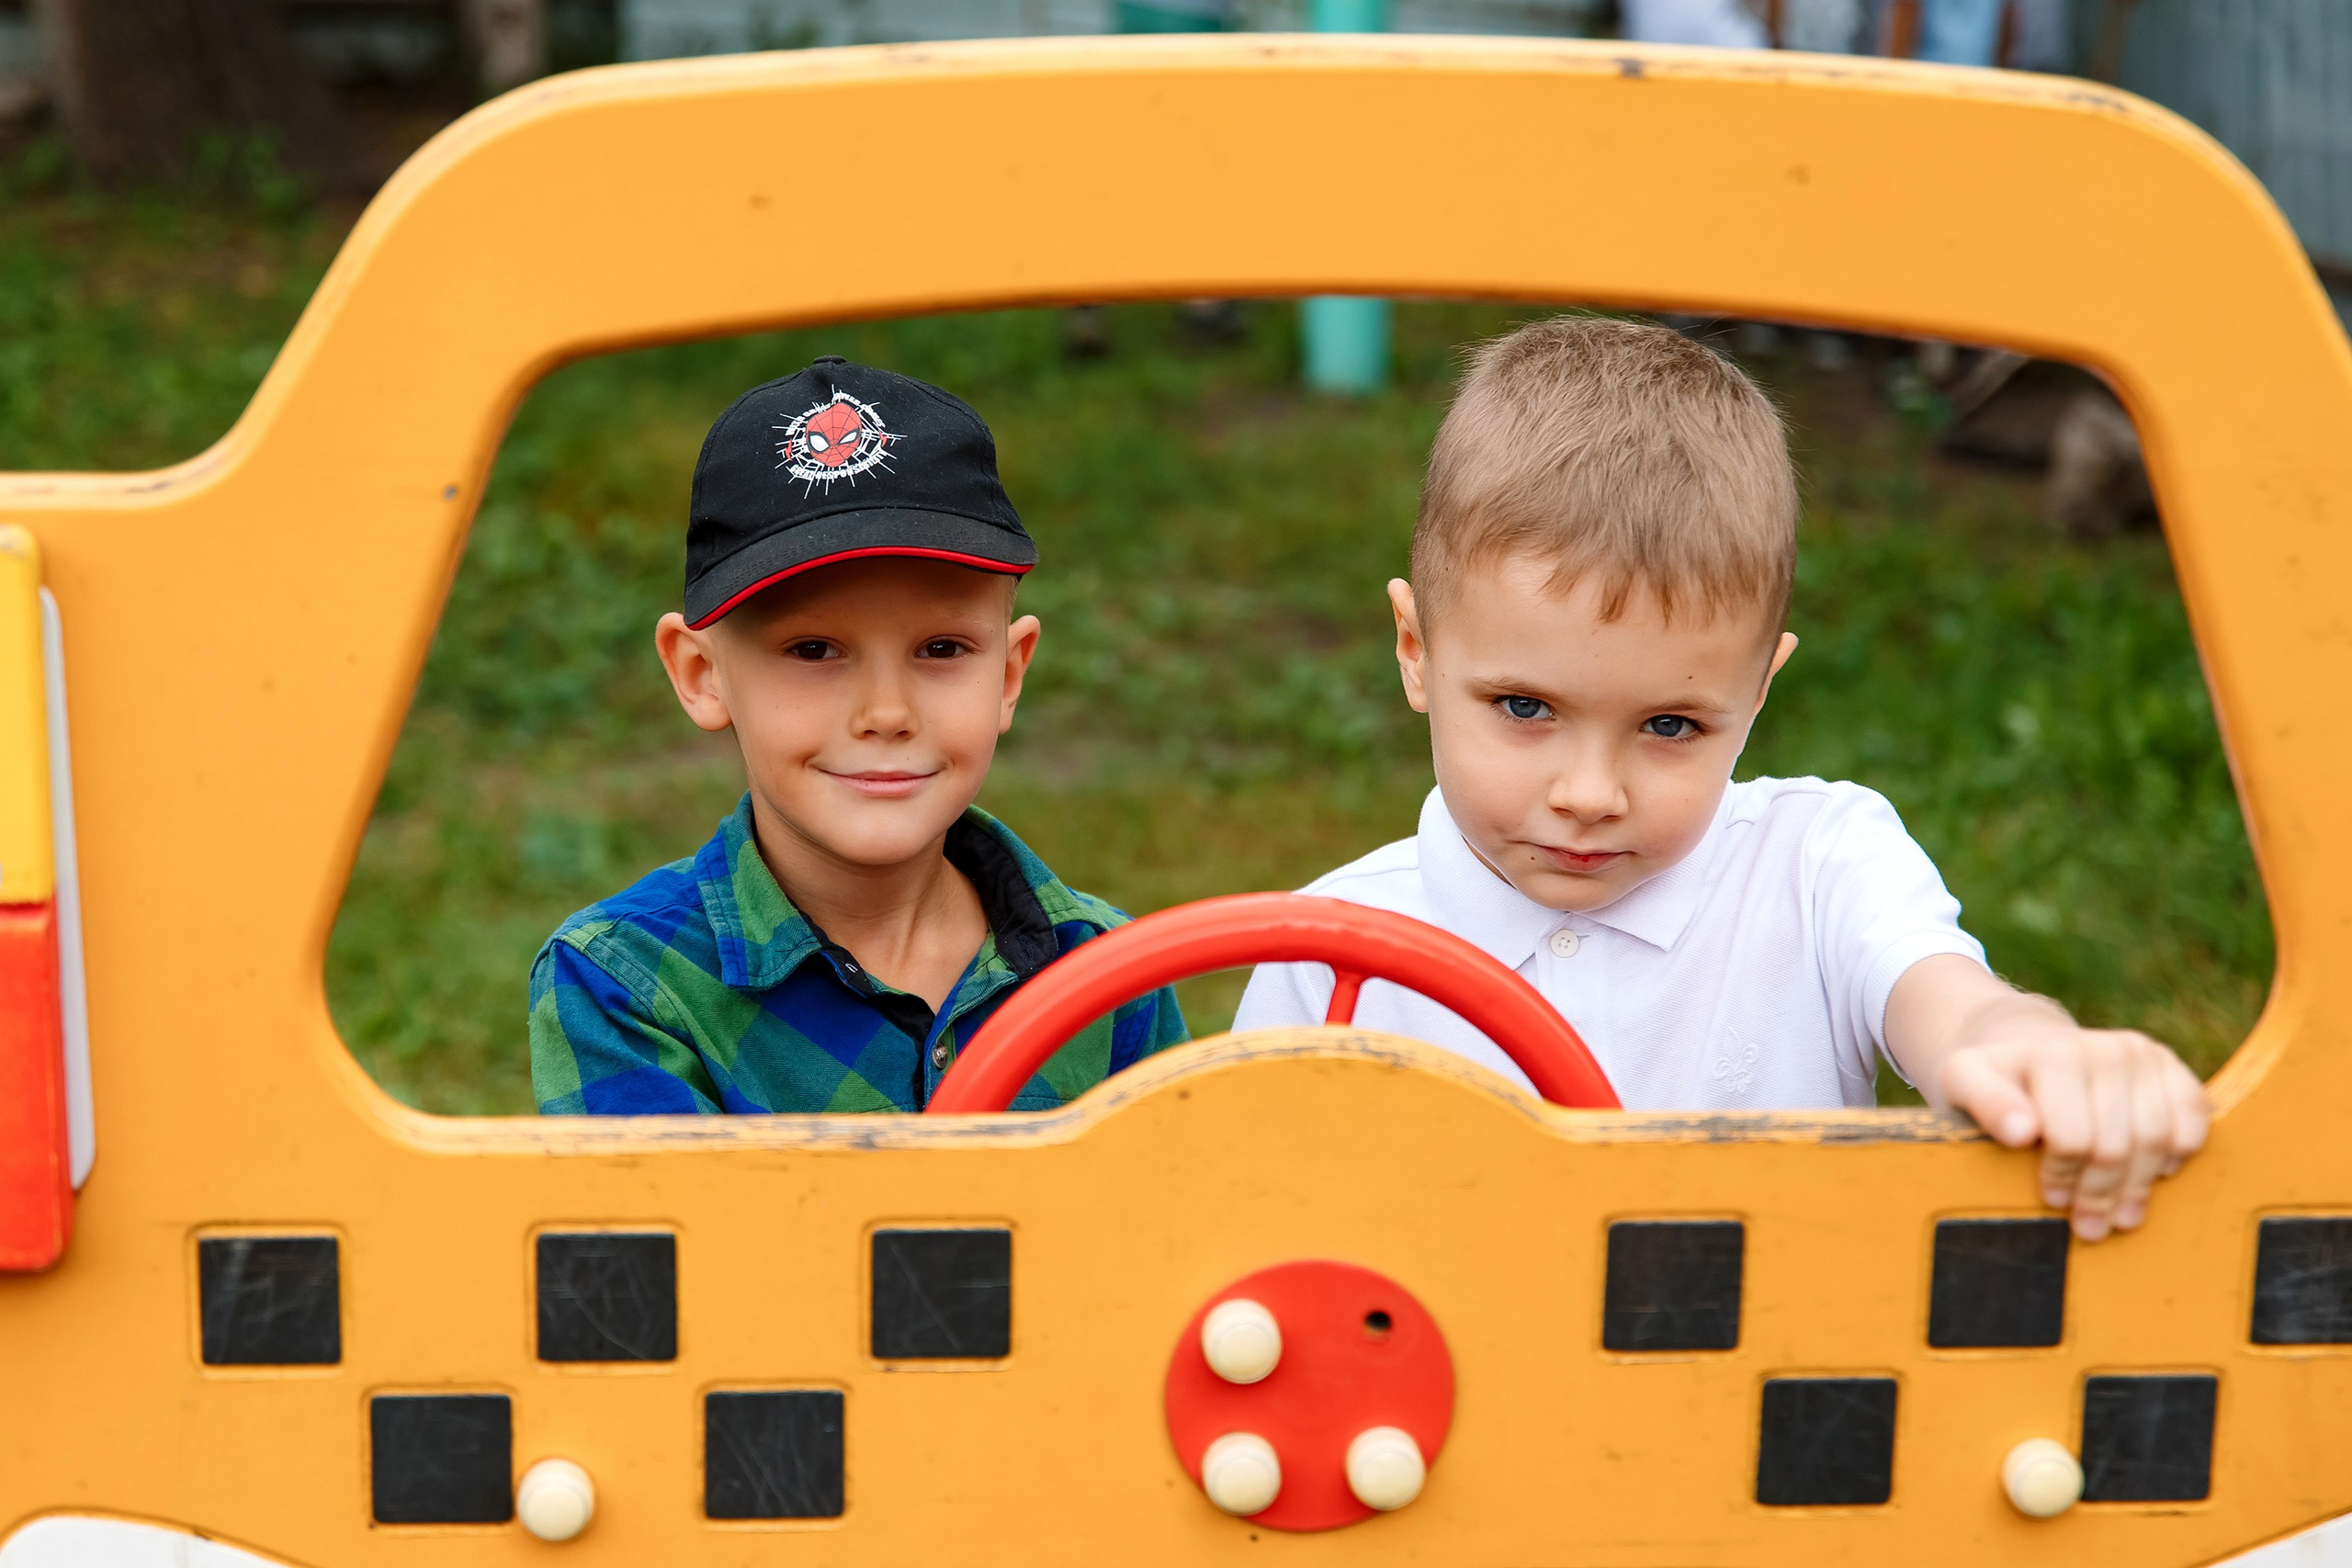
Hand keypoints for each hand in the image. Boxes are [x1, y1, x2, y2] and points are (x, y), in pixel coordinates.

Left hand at [1886, 956, 2209, 1240]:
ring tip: (2119, 1216)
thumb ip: (1983, 1102)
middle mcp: (2105, 1047)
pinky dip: (2179, 1154)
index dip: (2061, 1177)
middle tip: (2087, 1225)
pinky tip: (2155, 1173)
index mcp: (2054, 1053)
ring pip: (2159, 1140)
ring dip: (2139, 1187)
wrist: (2031, 1054)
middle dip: (2100, 1194)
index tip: (2050, 1197)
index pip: (2072, 1139)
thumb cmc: (1996, 1081)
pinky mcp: (2172, 1067)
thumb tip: (2022, 1132)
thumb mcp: (1964, 1083)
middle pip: (2116, 1146)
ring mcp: (2143, 1055)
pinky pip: (2194, 1120)